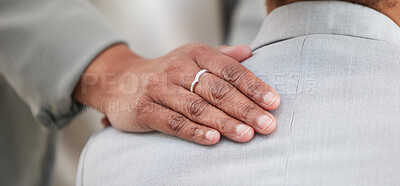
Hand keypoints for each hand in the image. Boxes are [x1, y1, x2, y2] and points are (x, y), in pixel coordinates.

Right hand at [73, 43, 279, 144]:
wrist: (118, 80)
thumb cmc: (165, 73)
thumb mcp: (191, 57)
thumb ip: (220, 57)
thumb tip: (249, 53)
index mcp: (194, 54)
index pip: (230, 70)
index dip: (254, 86)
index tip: (274, 102)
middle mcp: (177, 68)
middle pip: (217, 90)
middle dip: (245, 108)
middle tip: (267, 125)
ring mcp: (159, 88)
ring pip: (197, 107)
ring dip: (224, 122)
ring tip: (247, 134)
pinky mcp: (144, 108)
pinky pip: (173, 122)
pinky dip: (194, 131)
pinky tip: (213, 139)